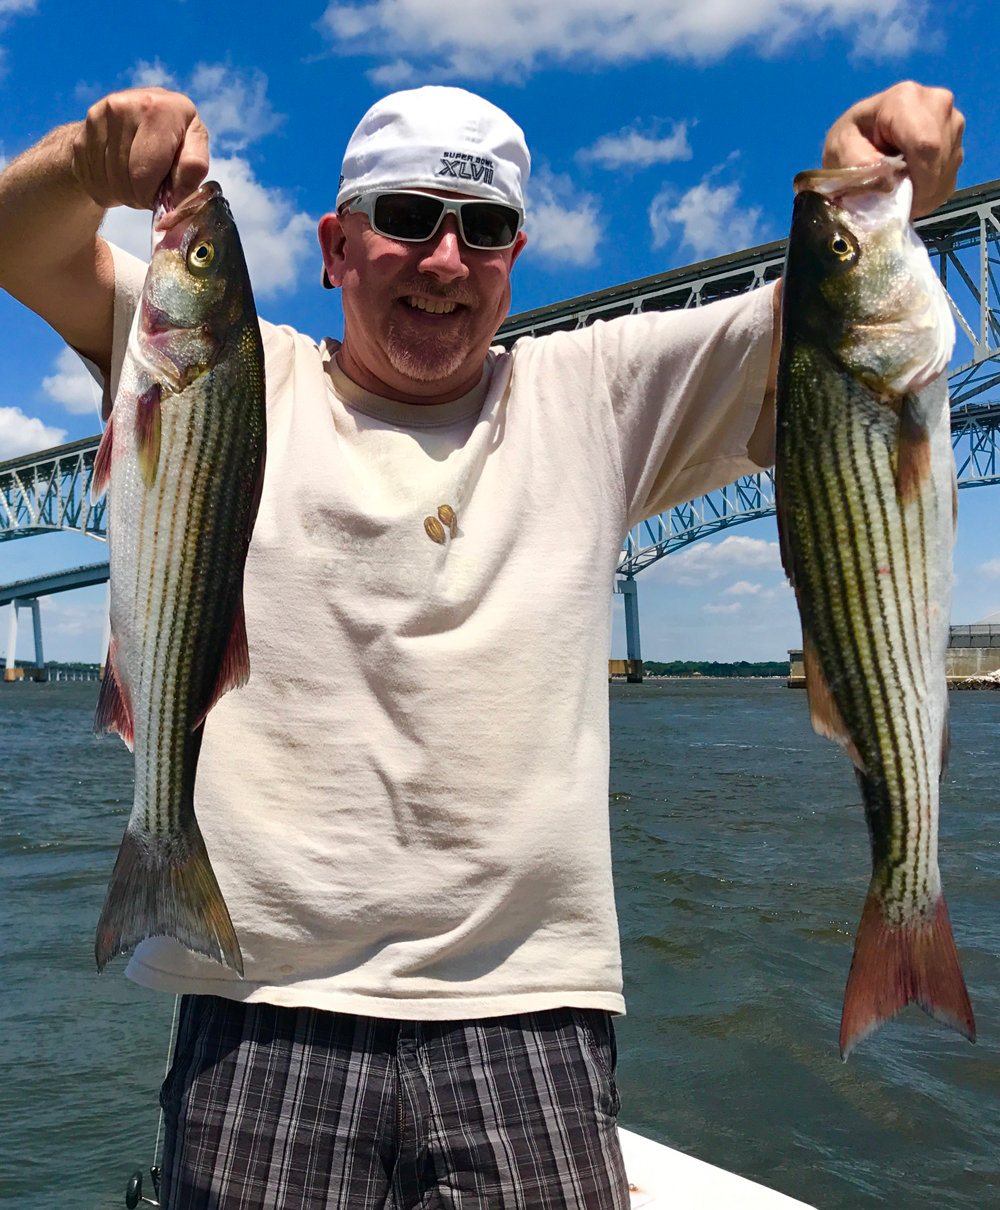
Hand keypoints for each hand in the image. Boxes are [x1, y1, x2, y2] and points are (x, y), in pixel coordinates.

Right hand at [71, 88, 209, 210]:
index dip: (151, 196)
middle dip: (138, 197)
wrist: (136, 114)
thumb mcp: (194, 143)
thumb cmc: (174, 133)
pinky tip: (119, 180)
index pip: (144, 174)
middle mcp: (123, 106)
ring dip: (122, 195)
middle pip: (124, 180)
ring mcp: (96, 118)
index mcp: (158, 109)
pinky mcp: (81, 133)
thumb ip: (193, 167)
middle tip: (148, 193)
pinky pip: (90, 180)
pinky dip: (105, 190)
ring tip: (136, 184)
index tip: (160, 197)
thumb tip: (176, 199)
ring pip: (107, 183)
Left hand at [822, 81, 963, 217]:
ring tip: (902, 193)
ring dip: (927, 190)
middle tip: (900, 204)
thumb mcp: (842, 154)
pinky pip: (951, 172)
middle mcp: (936, 102)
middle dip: (923, 187)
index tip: (904, 201)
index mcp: (904, 99)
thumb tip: (890, 184)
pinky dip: (933, 189)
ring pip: (948, 166)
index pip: (926, 144)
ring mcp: (951, 119)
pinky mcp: (956, 138)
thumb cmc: (847, 143)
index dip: (919, 179)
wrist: (860, 137)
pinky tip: (912, 186)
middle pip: (940, 155)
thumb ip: (863, 169)